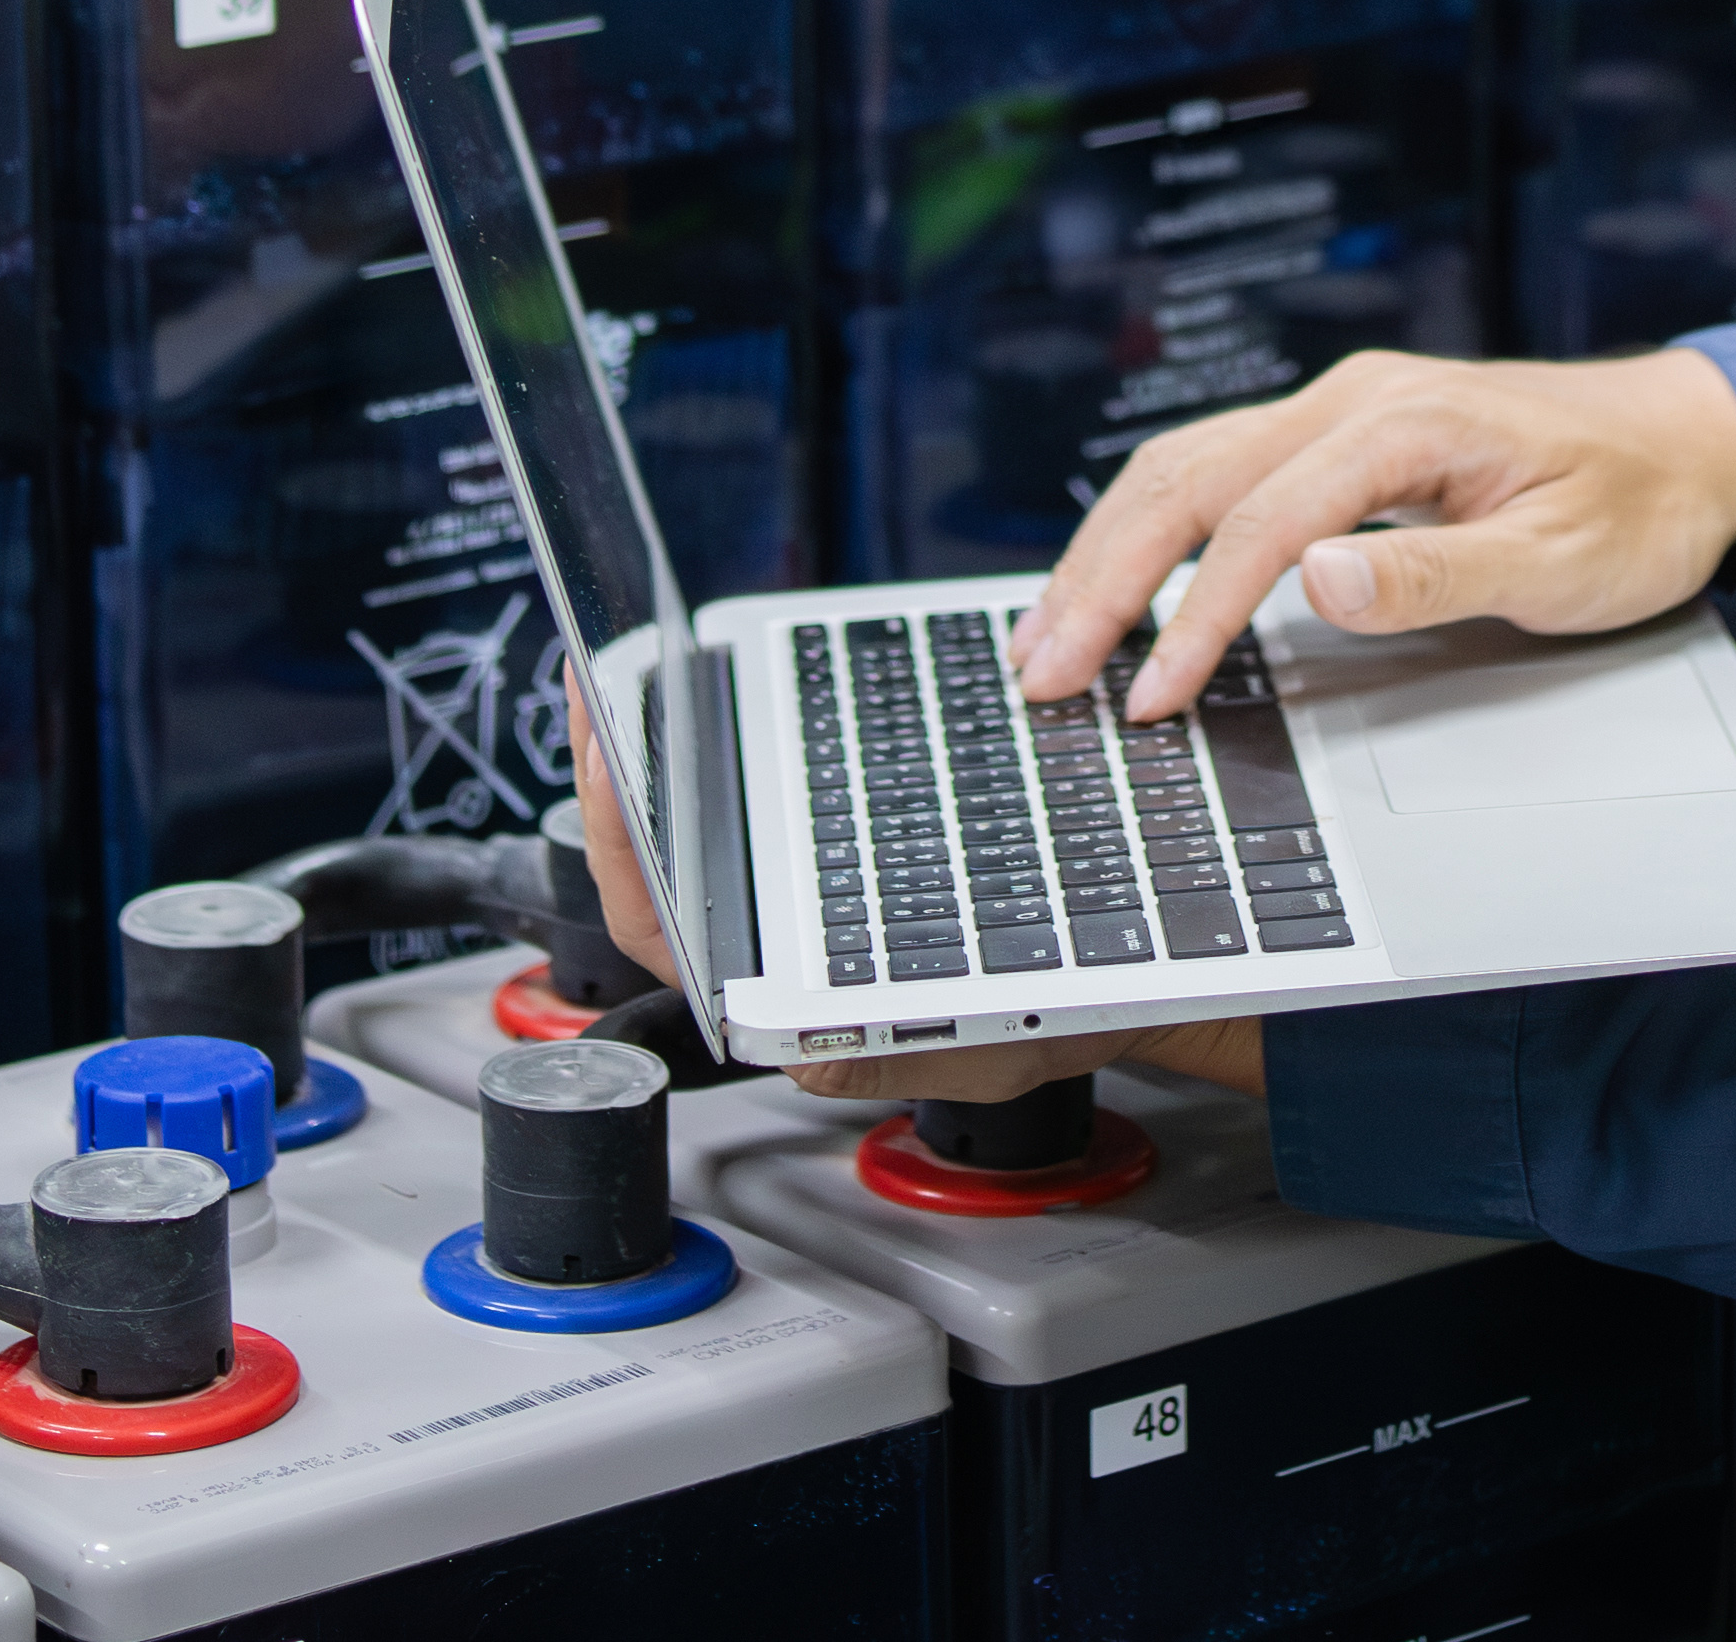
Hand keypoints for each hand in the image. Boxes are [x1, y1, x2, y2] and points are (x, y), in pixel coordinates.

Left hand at [566, 658, 1263, 1106]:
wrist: (1139, 970)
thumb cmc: (1058, 1020)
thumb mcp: (995, 1054)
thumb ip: (903, 1060)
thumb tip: (809, 1059)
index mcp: (790, 1000)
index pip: (663, 929)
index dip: (620, 844)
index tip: (606, 754)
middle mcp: (784, 944)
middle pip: (662, 864)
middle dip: (616, 770)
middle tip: (596, 687)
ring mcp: (809, 894)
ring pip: (704, 826)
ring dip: (663, 749)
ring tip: (637, 676)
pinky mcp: (845, 851)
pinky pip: (768, 799)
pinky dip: (733, 741)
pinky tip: (720, 691)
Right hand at [1010, 343, 1735, 718]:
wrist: (1695, 441)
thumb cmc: (1639, 504)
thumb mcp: (1562, 559)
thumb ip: (1439, 573)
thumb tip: (1319, 578)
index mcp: (1403, 422)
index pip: (1262, 523)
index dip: (1193, 615)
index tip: (1149, 696)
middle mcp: (1353, 399)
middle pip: (1189, 478)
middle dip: (1104, 578)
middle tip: (1041, 671)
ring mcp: (1341, 410)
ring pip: (1186, 467)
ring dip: (1107, 551)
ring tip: (1045, 637)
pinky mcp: (1341, 435)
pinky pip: (1220, 473)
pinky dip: (1151, 530)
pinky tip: (1116, 582)